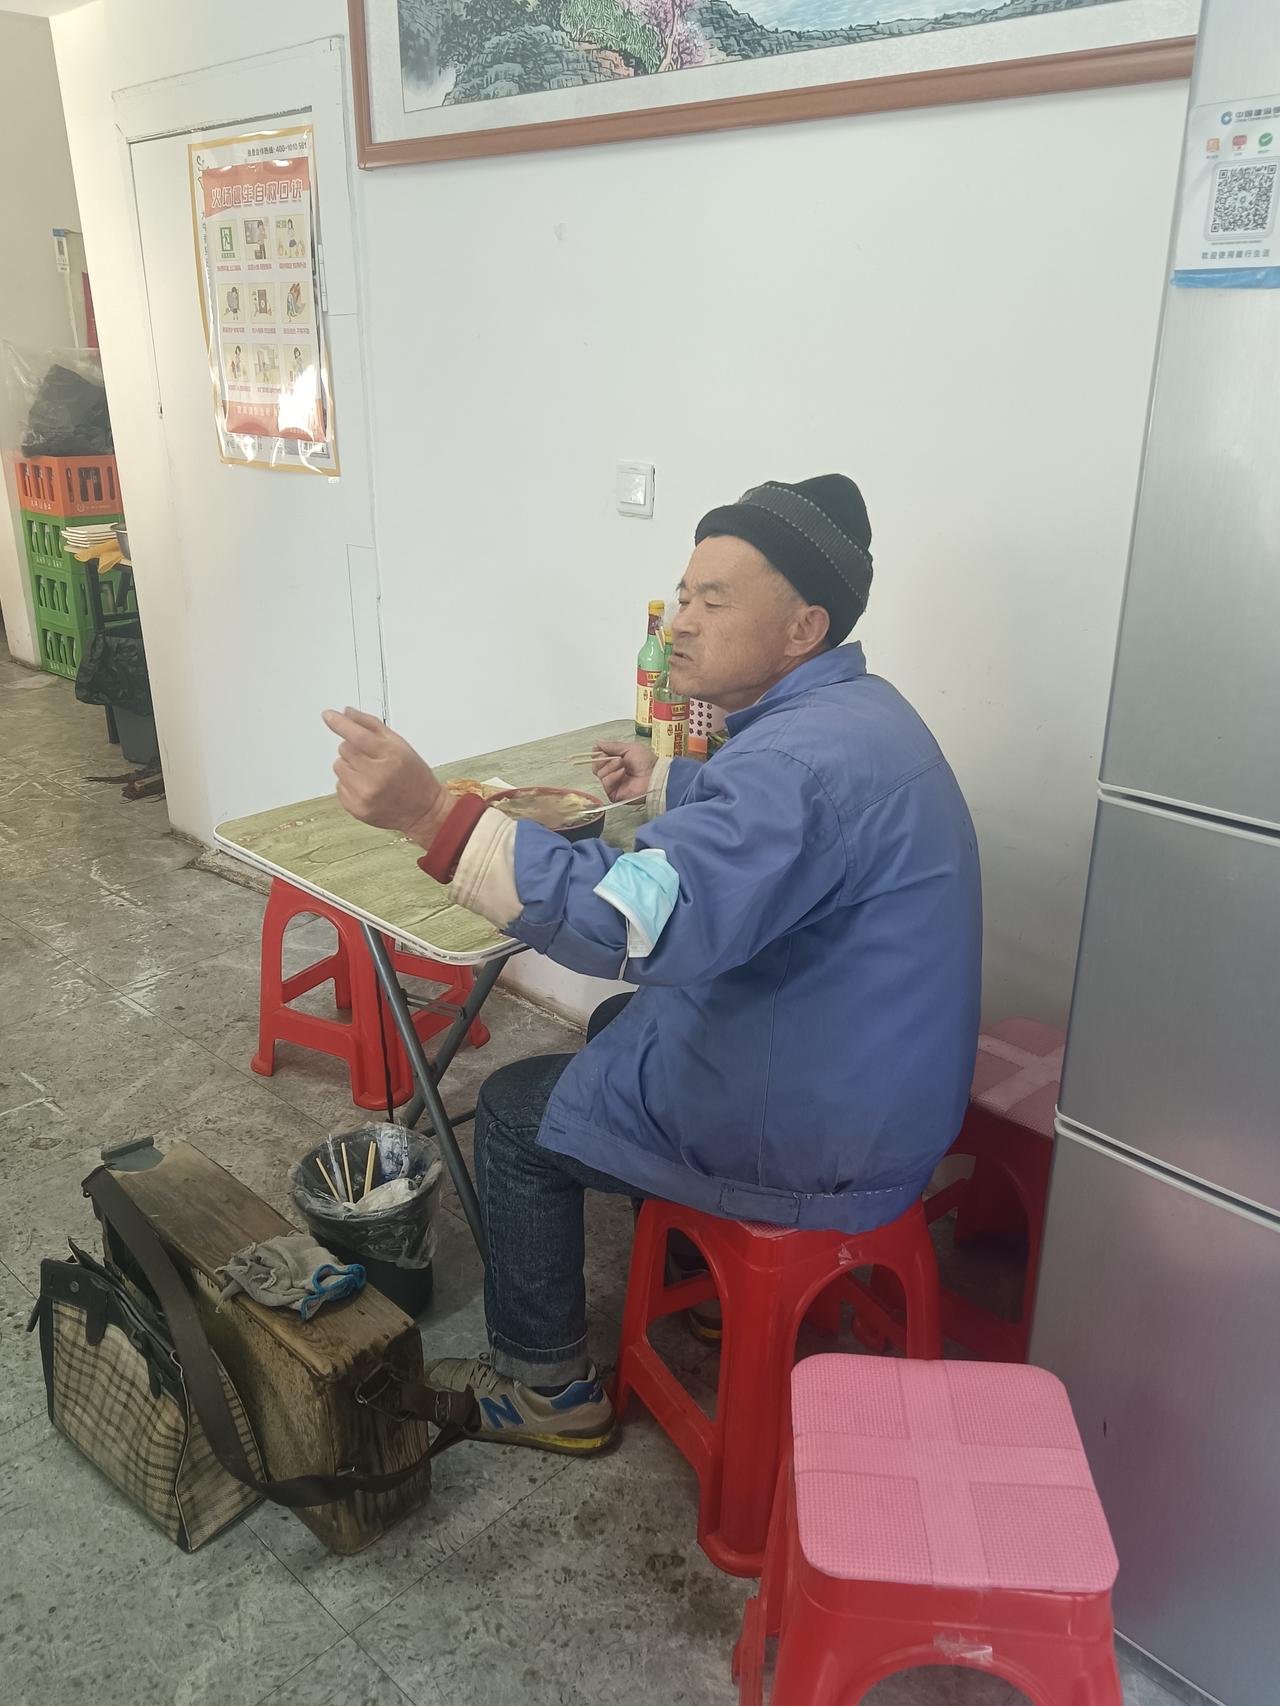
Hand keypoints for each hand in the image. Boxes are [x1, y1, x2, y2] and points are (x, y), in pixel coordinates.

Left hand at [322, 707, 447, 846]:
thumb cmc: (414, 776)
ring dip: (350, 766)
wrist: (423, 810)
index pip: (357, 735)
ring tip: (370, 774)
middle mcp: (375, 777)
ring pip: (338, 766)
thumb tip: (347, 714)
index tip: (328, 715)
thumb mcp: (400, 745)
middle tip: (373, 759)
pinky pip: (339, 785)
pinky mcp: (355, 808)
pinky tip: (367, 787)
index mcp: (389, 757)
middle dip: (355, 750)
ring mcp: (364, 794)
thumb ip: (371, 726)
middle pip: (344, 749)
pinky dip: (349, 783)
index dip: (340, 724)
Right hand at [591, 740, 656, 802]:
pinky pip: (605, 783)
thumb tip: (598, 743)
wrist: (654, 775)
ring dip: (611, 766)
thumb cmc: (647, 762)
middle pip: (595, 766)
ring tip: (623, 765)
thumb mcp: (630, 748)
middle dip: (603, 759)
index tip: (603, 750)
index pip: (598, 757)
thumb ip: (613, 745)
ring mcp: (612, 783)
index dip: (598, 753)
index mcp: (615, 760)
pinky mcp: (613, 793)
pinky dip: (613, 776)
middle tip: (616, 757)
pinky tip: (622, 773)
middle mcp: (612, 772)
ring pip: (599, 773)